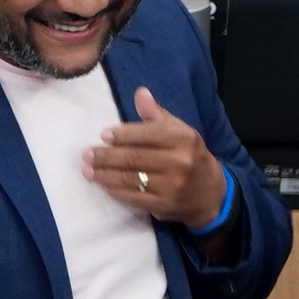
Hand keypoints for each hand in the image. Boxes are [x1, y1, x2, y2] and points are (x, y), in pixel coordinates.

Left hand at [82, 89, 226, 232]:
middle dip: (106, 156)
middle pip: (134, 157)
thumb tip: (140, 93)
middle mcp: (180, 162)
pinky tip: (104, 186)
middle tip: (87, 155)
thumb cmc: (189, 155)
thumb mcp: (179, 131)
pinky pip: (134, 198)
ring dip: (105, 175)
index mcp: (184, 138)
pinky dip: (116, 191)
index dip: (123, 134)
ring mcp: (172, 186)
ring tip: (88, 171)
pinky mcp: (164, 205)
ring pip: (131, 178)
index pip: (147, 134)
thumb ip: (157, 114)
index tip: (103, 135)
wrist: (211, 193)